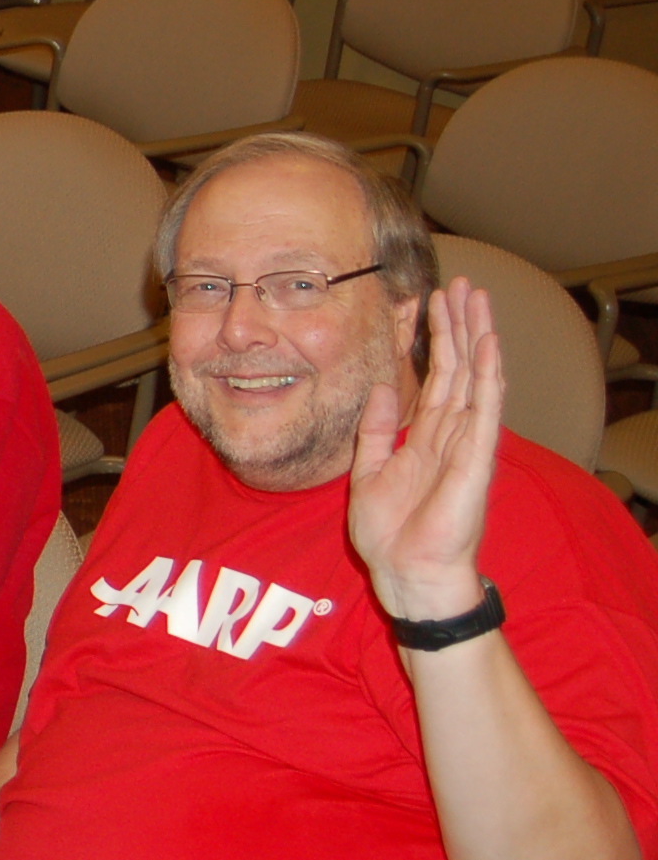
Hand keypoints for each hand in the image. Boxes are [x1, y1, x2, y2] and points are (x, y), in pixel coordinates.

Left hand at [352, 278, 503, 622]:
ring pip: (476, 379)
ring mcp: (467, 445)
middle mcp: (452, 434)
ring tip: (478, 299)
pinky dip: (487, 378)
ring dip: (477, 339)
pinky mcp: (476, 461)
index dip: (434, 339)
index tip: (430, 302)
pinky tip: (489, 347)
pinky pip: (484, 411)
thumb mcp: (371, 471)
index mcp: (427, 436)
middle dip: (460, 326)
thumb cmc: (392, 534)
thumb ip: (377, 430)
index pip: (435, 376)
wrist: (407, 575)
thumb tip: (381, 387)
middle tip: (461, 285)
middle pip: (459, 368)